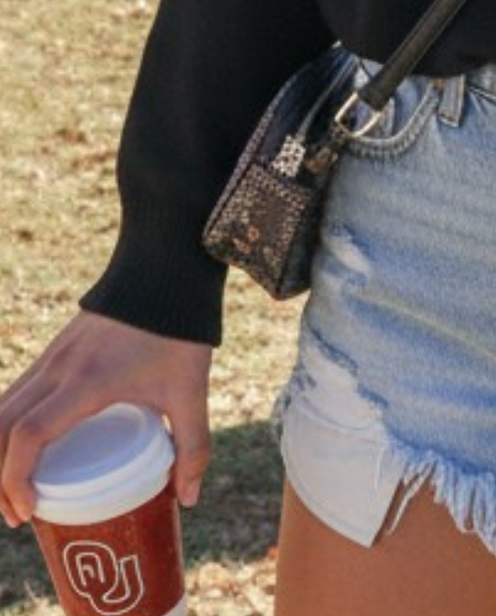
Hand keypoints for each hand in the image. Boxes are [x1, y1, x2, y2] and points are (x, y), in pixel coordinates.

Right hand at [0, 312, 211, 525]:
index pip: (28, 434)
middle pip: (0, 426)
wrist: (168, 264)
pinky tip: (30, 446)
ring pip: (1, 407)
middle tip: (20, 513)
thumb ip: (193, 445)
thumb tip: (189, 500)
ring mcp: (52, 355)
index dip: (15, 478)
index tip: (29, 510)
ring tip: (19, 488)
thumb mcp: (191, 390)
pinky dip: (9, 424)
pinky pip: (17, 391)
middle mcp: (58, 368)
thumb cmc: (179, 329)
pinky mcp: (56, 348)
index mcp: (86, 381)